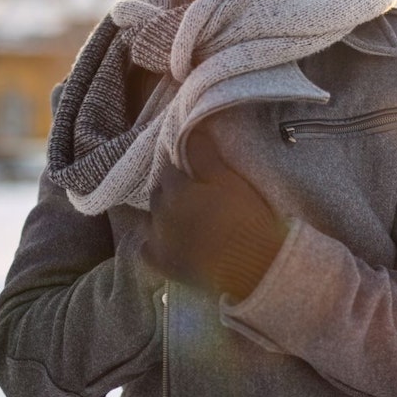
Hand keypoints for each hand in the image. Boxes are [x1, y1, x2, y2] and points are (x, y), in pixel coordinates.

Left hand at [142, 132, 287, 300]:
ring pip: (147, 220)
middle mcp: (160, 213)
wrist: (251, 265)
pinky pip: (146, 249)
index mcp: (177, 189)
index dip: (180, 169)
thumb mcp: (229, 180)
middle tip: (188, 194)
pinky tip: (163, 240)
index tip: (191, 172)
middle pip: (157, 194)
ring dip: (158, 215)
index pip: (170, 170)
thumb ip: (206, 156)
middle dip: (169, 191)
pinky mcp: (162, 265)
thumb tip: (191, 131)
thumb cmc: (244, 218)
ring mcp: (158, 240)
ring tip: (176, 217)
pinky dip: (152, 242)